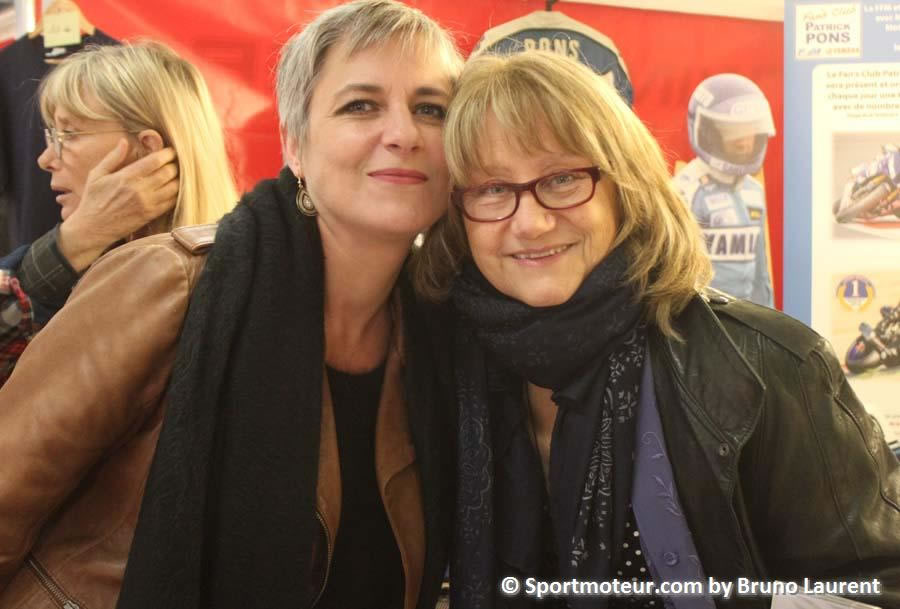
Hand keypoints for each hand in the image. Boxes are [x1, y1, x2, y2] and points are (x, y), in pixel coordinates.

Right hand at [57, 140, 178, 271]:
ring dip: (178, 179)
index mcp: (126, 177)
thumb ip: (113, 157)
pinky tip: (174, 189)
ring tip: (176, 174)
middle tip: (175, 162)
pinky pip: (172, 202)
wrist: (93, 228)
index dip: (167, 154)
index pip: (155, 161)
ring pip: (174, 187)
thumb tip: (124, 141)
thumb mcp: (96, 174)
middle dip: (174, 165)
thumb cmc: (93, 199)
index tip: (170, 151)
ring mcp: (147, 204)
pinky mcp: (151, 215)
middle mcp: (139, 190)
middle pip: (168, 172)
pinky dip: (176, 194)